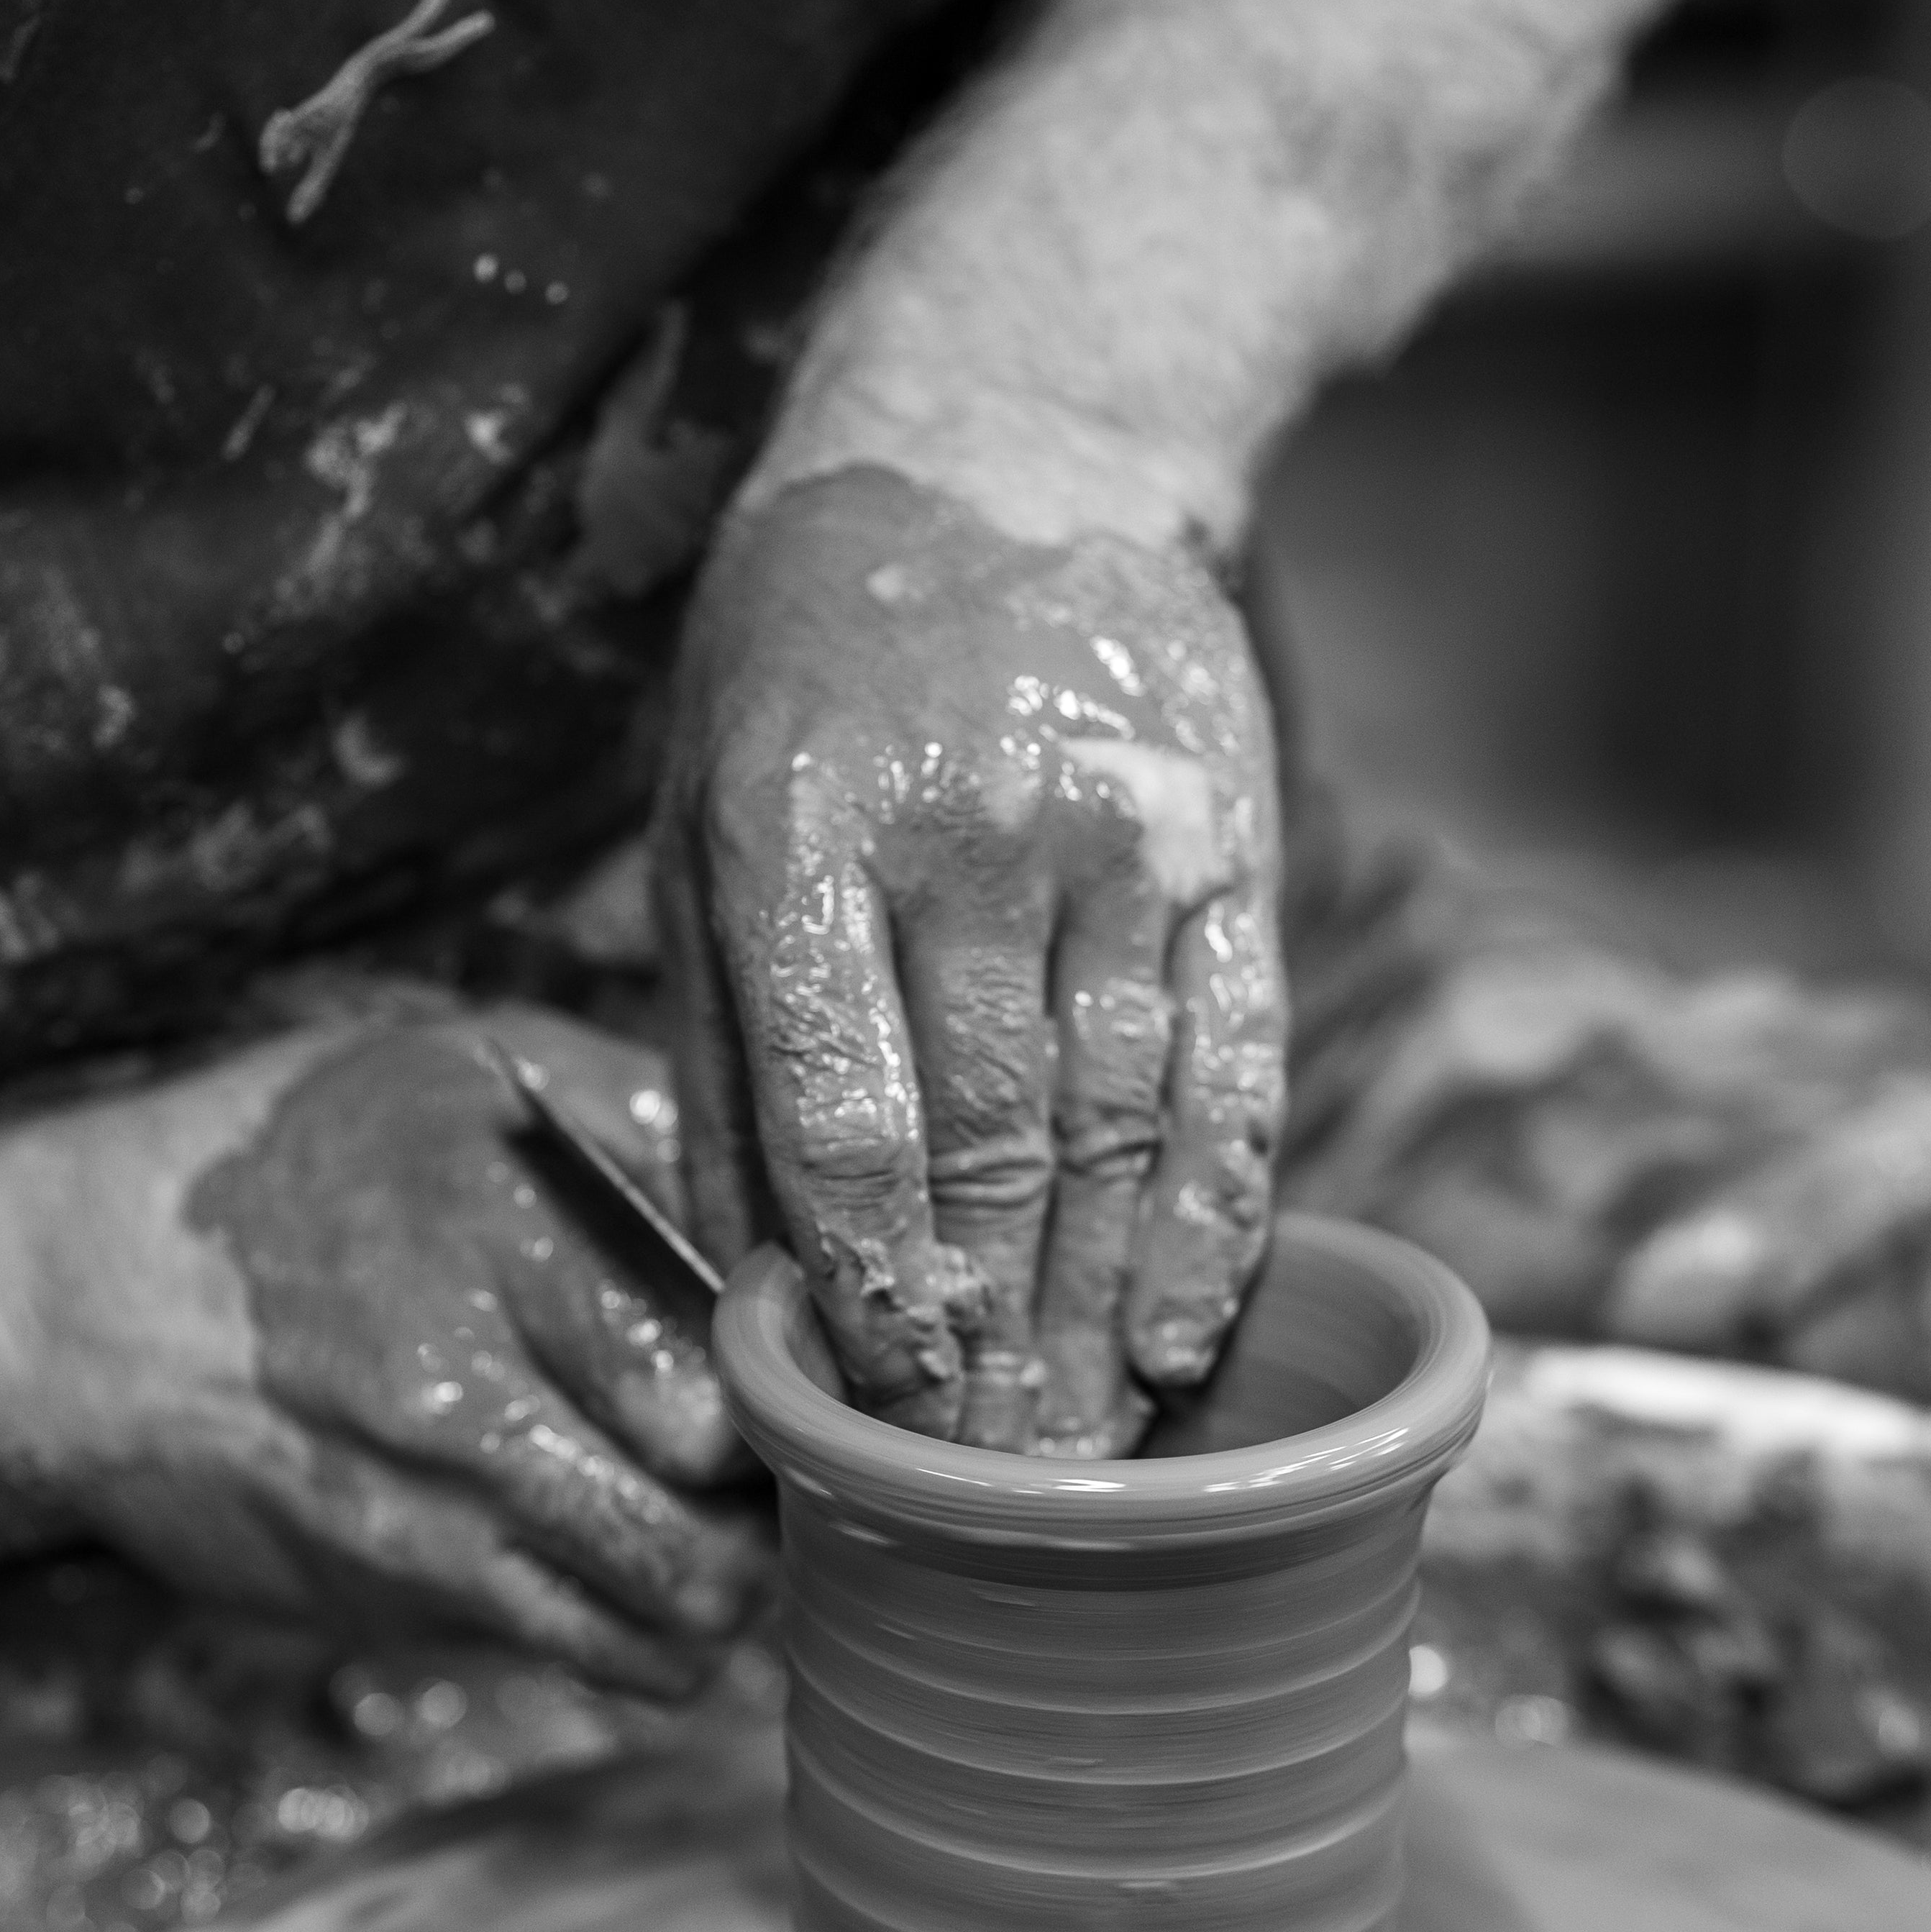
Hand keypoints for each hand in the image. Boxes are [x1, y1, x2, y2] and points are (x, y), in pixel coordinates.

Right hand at [10, 1005, 764, 1687]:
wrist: (74, 1306)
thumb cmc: (296, 1161)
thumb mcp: (465, 1070)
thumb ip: (643, 1116)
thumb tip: (793, 1197)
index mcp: (500, 1242)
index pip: (719, 1384)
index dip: (795, 1396)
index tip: (809, 1375)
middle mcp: (461, 1401)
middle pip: (711, 1530)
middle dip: (777, 1508)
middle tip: (783, 1462)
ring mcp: (425, 1525)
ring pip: (662, 1626)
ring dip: (720, 1594)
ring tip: (715, 1520)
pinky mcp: (400, 1605)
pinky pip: (581, 1657)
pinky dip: (638, 1637)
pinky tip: (628, 1563)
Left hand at [658, 466, 1287, 1451]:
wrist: (1006, 440)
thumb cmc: (811, 664)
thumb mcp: (698, 821)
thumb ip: (721, 1054)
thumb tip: (754, 1291)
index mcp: (796, 832)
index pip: (845, 1124)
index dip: (872, 1299)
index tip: (883, 1419)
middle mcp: (965, 833)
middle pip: (989, 1156)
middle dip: (989, 1348)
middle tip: (989, 1491)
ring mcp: (1116, 833)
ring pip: (1114, 1134)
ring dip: (1099, 1317)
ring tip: (1082, 1452)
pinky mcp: (1231, 841)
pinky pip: (1232, 1068)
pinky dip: (1212, 1219)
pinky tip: (1185, 1334)